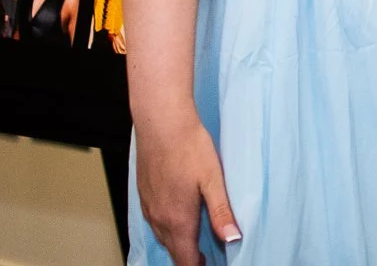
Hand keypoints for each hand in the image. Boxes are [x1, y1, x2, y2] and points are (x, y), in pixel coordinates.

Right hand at [134, 111, 239, 264]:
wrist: (161, 124)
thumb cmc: (189, 147)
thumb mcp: (214, 180)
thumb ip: (221, 212)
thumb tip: (232, 238)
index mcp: (178, 219)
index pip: (184, 258)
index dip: (196, 265)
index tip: (208, 264)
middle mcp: (159, 218)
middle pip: (173, 249)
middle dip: (188, 257)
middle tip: (205, 257)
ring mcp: (149, 206)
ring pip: (162, 236)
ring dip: (177, 242)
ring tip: (194, 241)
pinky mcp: (145, 194)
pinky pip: (154, 221)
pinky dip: (167, 227)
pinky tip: (177, 217)